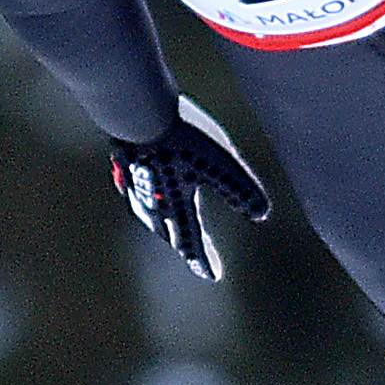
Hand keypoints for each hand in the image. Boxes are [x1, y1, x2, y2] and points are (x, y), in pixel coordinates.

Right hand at [109, 96, 272, 280]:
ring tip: (167, 228)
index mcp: (177, 206)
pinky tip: (143, 190)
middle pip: (169, 232)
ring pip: (149, 214)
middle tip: (194, 253)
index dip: (203, 260)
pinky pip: (135, 192)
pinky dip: (145, 200)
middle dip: (184, 243)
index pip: (192, 241)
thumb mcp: (221, 162)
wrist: (135, 109)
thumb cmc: (182, 136)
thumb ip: (240, 189)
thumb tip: (261, 214)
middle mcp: (153, 203)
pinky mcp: (123, 164)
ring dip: (162, 226)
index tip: (212, 275)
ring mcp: (134, 184)